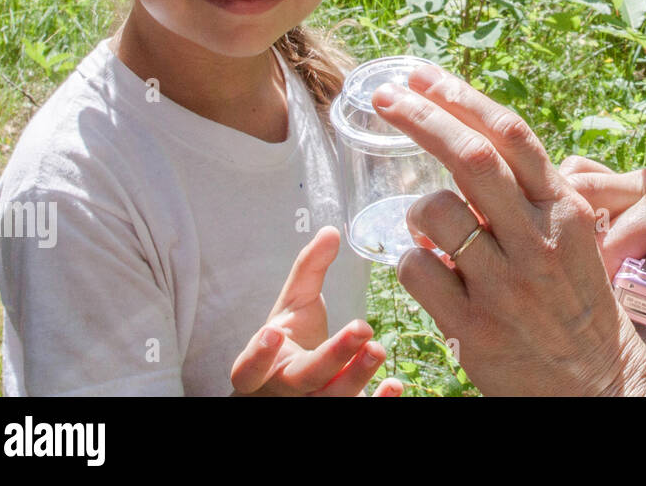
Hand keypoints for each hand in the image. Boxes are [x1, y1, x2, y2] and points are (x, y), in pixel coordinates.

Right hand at [231, 226, 402, 396]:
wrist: (293, 381)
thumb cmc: (290, 339)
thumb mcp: (294, 305)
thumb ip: (309, 270)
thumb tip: (330, 231)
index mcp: (265, 366)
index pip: (250, 368)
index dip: (257, 355)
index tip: (271, 332)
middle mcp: (286, 391)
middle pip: (304, 380)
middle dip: (332, 356)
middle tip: (362, 329)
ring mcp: (312, 405)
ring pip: (331, 401)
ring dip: (357, 378)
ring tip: (378, 349)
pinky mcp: (338, 411)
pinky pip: (357, 414)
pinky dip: (377, 403)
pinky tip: (395, 386)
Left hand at [371, 66, 645, 396]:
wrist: (601, 385)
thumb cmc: (579, 304)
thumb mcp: (574, 238)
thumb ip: (533, 195)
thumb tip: (474, 142)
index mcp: (565, 210)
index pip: (511, 135)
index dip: (461, 97)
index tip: (421, 76)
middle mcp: (538, 240)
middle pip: (469, 157)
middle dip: (420, 117)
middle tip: (386, 97)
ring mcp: (506, 285)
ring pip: (433, 212)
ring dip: (416, 209)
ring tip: (427, 229)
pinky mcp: (475, 329)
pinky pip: (416, 272)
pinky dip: (411, 263)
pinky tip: (431, 275)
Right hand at [560, 157, 645, 389]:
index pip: (614, 238)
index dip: (598, 280)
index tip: (594, 318)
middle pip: (583, 198)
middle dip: (569, 246)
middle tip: (575, 293)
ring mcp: (641, 181)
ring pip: (577, 184)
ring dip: (564, 224)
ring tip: (568, 274)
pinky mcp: (634, 190)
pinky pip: (586, 187)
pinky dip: (571, 213)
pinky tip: (572, 252)